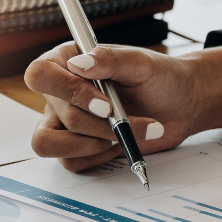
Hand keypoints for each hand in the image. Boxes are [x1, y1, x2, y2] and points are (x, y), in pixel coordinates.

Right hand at [25, 44, 197, 171]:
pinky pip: (70, 162)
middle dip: (97, 125)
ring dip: (92, 144)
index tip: (104, 103)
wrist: (181, 106)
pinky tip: (120, 143)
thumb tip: (80, 63)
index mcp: (68, 61)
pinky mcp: (78, 146)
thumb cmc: (161, 78)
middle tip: (124, 119)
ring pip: (49, 144)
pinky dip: (99, 156)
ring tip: (122, 134)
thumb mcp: (141, 63)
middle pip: (57, 116)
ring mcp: (65, 122)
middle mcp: (61, 92)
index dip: (67, 92)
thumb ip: (110, 59)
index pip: (40, 75)